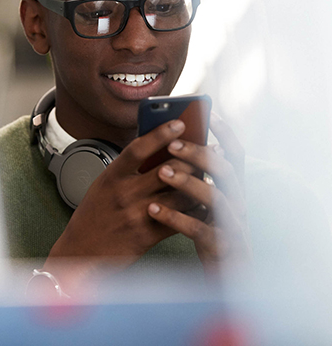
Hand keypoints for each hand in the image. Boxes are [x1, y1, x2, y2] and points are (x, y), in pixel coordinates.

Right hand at [42, 119, 202, 293]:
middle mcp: (124, 193)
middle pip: (167, 168)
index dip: (161, 133)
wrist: (81, 252)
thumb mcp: (102, 185)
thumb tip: (155, 150)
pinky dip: (193, 211)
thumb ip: (126, 170)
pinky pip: (178, 220)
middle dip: (192, 157)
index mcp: (111, 177)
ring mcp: (137, 215)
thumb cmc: (93, 216)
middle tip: (208, 148)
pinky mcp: (147, 236)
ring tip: (212, 174)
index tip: (179, 122)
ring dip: (198, 183)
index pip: (138, 148)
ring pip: (179, 194)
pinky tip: (203, 204)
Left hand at [147, 113, 251, 275]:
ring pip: (216, 198)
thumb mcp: (206, 204)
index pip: (235, 154)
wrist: (224, 280)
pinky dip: (177, 218)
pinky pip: (200, 230)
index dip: (225, 133)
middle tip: (172, 144)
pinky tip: (154, 210)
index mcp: (233, 189)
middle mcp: (238, 203)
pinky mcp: (221, 247)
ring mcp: (233, 226)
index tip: (209, 113)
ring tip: (162, 172)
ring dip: (188, 182)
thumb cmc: (210, 235)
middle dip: (199, 154)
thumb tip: (170, 147)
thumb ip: (196, 179)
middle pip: (226, 170)